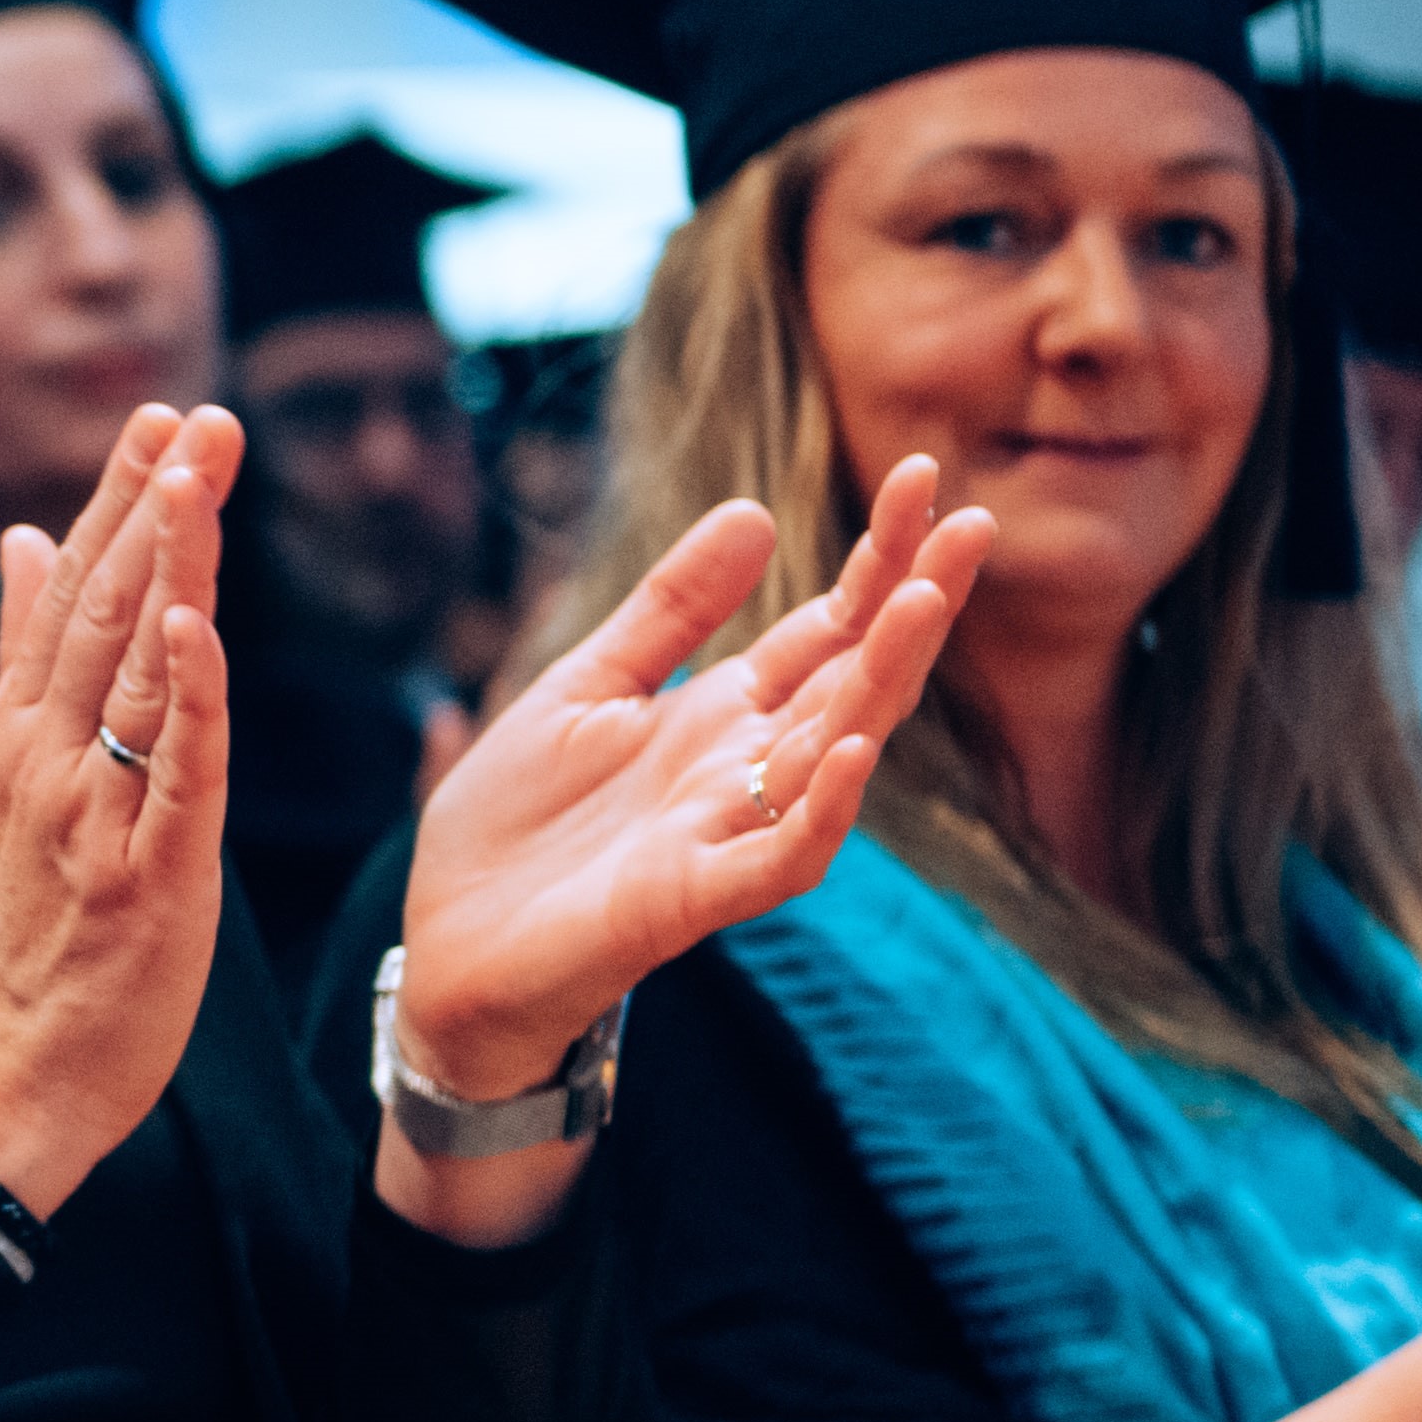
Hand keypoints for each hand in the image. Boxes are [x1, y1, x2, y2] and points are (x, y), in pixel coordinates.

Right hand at [0, 404, 235, 1212]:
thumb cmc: (13, 944)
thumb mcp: (2, 784)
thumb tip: (16, 543)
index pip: (67, 591)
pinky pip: (171, 769)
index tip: (158, 417)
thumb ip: (21, 661)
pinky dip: (183, 692)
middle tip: (199, 416)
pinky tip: (195, 624)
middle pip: (102, 607)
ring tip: (198, 470)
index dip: (113, 499)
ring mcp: (92, 812)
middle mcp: (44, 756)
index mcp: (15, 734)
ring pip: (135, 664)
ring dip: (171, 560)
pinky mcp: (147, 873)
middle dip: (151, 502)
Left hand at [386, 464, 1002, 1092]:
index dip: (877, 558)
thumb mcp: (583, 688)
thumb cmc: (518, 827)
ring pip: (836, 753)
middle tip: (973, 521)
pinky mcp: (692, 899)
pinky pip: (781, 856)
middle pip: (854, 678)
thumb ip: (668, 612)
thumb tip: (754, 512)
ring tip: (926, 602)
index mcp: (724, 717)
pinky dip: (822, 808)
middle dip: (914, 602)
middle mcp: (746, 771)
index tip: (919, 476)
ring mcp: (727, 835)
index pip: (828, 627)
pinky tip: (852, 750)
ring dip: (883, 682)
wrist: (448, 946)